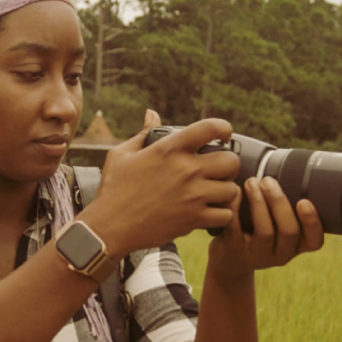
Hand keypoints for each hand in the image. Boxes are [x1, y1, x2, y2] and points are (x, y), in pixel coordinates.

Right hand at [80, 110, 240, 255]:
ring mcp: (193, 196)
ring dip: (225, 191)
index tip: (223, 135)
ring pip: (232, 189)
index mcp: (170, 149)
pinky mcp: (193, 219)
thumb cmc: (113, 189)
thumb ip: (143, 133)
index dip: (223, 128)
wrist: (109, 227)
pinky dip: (221, 215)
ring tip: (214, 193)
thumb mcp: (122, 154)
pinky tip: (209, 212)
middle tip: (217, 171)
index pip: (210, 128)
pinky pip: (225, 215)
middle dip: (228, 164)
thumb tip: (152, 114)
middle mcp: (186, 170)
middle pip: (231, 160)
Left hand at [207, 176, 324, 280]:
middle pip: (289, 231)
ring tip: (252, 182)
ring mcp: (258, 256)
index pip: (314, 240)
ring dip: (259, 202)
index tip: (304, 201)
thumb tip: (291, 167)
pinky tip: (235, 192)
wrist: (230, 258)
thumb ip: (286, 208)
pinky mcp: (236, 252)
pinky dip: (236, 207)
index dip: (312, 222)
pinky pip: (237, 229)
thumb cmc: (259, 232)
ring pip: (265, 231)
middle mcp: (282, 255)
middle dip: (279, 202)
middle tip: (268, 181)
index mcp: (297, 246)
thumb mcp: (278, 228)